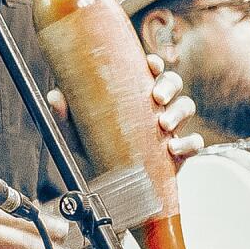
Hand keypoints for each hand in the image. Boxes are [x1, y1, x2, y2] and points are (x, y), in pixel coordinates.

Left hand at [43, 55, 201, 165]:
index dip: (154, 64)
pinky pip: (194, 142)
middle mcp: (155, 106)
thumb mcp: (78, 132)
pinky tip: (174, 149)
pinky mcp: (179, 150)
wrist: (110, 184)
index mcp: (135, 93)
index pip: (150, 71)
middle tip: (156, 98)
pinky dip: (189, 143)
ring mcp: (170, 127)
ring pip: (186, 106)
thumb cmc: (97, 149)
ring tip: (163, 125)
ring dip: (178, 112)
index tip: (150, 64)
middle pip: (173, 83)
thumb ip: (67, 115)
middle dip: (169, 86)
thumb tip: (55, 96)